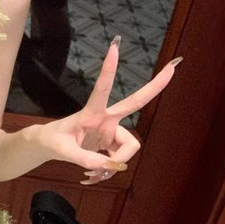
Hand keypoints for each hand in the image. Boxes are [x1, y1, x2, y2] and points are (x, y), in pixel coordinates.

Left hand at [39, 38, 181, 183]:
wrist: (51, 147)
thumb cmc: (53, 140)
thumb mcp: (61, 150)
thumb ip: (84, 158)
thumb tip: (110, 166)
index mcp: (92, 112)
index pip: (102, 89)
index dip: (108, 70)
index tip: (114, 48)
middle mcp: (107, 119)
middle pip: (136, 103)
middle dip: (155, 86)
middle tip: (173, 67)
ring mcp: (112, 131)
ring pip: (128, 150)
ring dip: (114, 165)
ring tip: (92, 173)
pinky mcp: (112, 145)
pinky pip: (120, 161)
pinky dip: (109, 171)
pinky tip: (94, 175)